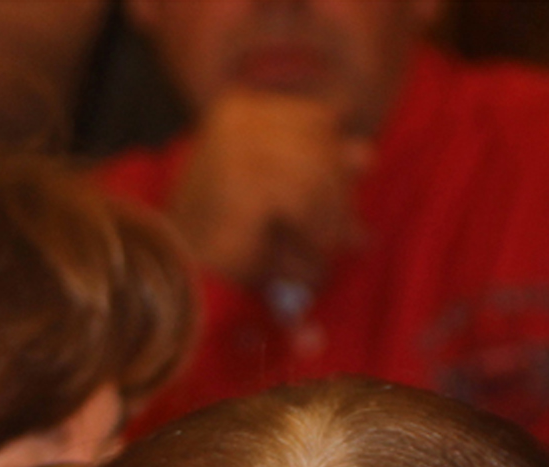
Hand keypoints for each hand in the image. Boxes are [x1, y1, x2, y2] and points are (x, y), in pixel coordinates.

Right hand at [167, 90, 372, 292]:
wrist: (180, 276)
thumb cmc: (228, 238)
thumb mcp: (279, 195)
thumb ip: (321, 169)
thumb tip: (368, 154)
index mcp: (239, 108)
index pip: (318, 119)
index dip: (336, 162)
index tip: (342, 207)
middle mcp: (237, 117)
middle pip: (323, 141)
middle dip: (340, 192)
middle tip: (349, 236)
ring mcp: (237, 145)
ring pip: (319, 171)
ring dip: (331, 217)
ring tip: (325, 250)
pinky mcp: (245, 180)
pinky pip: (305, 199)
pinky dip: (314, 231)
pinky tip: (306, 256)